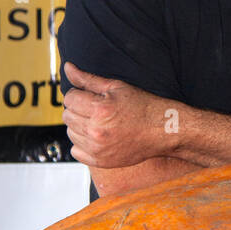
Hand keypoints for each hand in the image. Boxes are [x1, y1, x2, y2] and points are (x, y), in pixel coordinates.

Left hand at [62, 61, 179, 167]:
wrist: (163, 131)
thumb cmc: (143, 107)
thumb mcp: (116, 87)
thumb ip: (88, 79)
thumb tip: (68, 68)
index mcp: (100, 109)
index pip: (70, 98)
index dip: (79, 95)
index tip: (92, 97)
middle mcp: (96, 131)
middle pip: (68, 116)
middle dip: (79, 109)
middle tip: (97, 109)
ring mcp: (97, 149)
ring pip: (70, 133)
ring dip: (80, 126)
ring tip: (99, 122)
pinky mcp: (100, 161)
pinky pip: (76, 151)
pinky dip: (82, 144)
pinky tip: (97, 136)